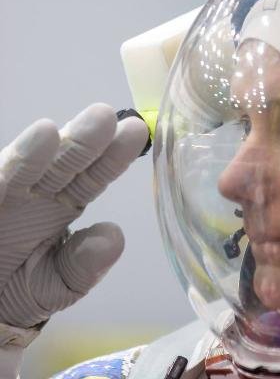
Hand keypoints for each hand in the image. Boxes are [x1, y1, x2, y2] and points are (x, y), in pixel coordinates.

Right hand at [0, 103, 147, 340]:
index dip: (115, 154)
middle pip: (65, 161)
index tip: (137, 132)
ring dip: (38, 150)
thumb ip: (84, 266)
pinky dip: (10, 167)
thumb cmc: (18, 292)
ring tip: (52, 131)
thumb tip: (115, 236)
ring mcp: (7, 193)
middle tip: (105, 115)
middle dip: (84, 139)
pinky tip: (20, 153)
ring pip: (25, 166)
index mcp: (66, 203)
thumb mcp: (56, 286)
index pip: (95, 175)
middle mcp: (38, 191)